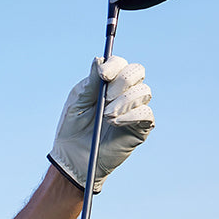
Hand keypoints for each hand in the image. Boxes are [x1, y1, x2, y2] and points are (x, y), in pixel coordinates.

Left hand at [48, 56, 153, 192]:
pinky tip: (115, 123)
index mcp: (108, 82)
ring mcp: (134, 109)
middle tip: (106, 97)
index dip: (114, 65)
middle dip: (123, 81)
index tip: (103, 75)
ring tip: (106, 117)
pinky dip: (131, 115)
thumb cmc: (73, 129)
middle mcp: (124, 92)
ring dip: (124, 102)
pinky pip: (146, 113)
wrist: (74, 158)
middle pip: (137, 72)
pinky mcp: (140, 127)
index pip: (120, 63)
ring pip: (143, 91)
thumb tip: (100, 59)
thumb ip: (90, 82)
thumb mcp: (77, 102)